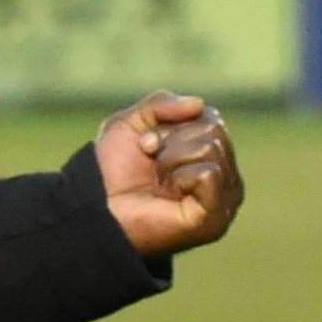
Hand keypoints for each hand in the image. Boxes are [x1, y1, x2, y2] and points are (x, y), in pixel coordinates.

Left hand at [95, 90, 244, 258]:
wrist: (97, 204)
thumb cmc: (114, 168)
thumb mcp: (130, 123)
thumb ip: (161, 104)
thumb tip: (199, 104)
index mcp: (210, 152)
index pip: (209, 117)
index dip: (171, 124)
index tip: (144, 143)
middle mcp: (225, 174)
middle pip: (213, 130)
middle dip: (169, 140)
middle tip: (150, 162)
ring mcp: (225, 198)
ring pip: (211, 147)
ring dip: (170, 158)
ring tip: (158, 180)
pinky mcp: (216, 217)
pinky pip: (208, 173)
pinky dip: (180, 176)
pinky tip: (169, 193)